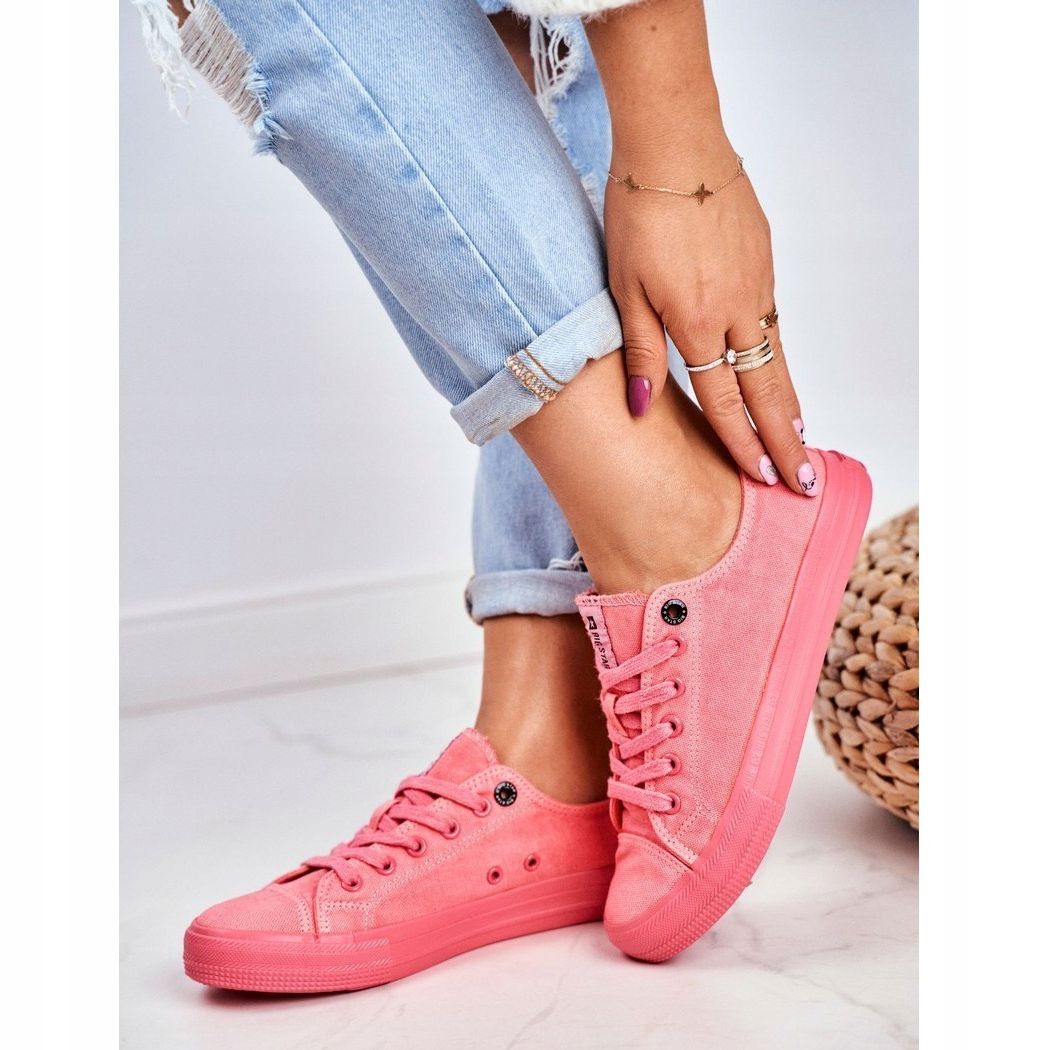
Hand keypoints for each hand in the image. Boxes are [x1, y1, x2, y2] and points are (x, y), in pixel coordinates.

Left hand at [604, 143, 811, 493]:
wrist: (676, 145)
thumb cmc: (639, 214)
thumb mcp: (624, 288)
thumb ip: (638, 352)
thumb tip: (641, 408)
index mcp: (696, 323)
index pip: (724, 399)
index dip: (740, 441)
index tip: (759, 476)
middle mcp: (736, 310)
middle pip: (766, 389)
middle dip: (784, 439)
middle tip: (803, 478)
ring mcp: (756, 284)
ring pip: (777, 357)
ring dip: (788, 402)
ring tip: (799, 436)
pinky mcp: (764, 260)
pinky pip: (774, 321)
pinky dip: (780, 357)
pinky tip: (779, 371)